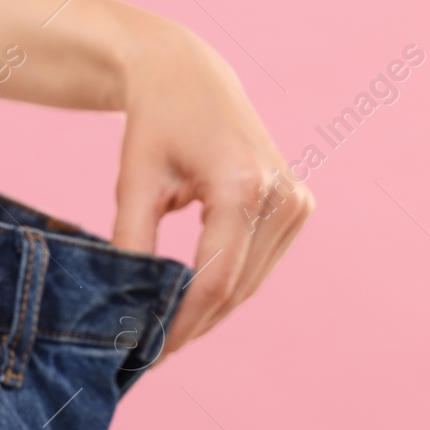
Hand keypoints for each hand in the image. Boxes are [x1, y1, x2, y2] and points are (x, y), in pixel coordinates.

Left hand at [110, 21, 311, 355]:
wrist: (188, 77)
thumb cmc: (155, 124)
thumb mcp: (135, 181)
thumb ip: (133, 243)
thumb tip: (130, 308)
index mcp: (243, 185)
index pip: (216, 278)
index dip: (184, 321)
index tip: (152, 351)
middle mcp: (282, 194)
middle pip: (237, 287)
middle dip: (194, 322)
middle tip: (151, 352)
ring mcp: (298, 201)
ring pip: (250, 282)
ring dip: (211, 310)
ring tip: (166, 331)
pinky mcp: (299, 206)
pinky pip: (259, 264)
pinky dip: (227, 285)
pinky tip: (191, 301)